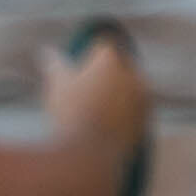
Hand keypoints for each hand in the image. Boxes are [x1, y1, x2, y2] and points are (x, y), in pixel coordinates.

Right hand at [40, 28, 137, 143]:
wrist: (92, 152)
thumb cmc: (71, 112)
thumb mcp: (58, 85)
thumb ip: (55, 65)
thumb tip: (47, 51)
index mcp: (111, 60)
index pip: (105, 44)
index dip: (92, 51)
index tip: (82, 59)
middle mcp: (134, 74)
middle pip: (123, 62)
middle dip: (109, 67)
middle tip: (90, 79)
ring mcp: (144, 95)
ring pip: (133, 83)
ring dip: (120, 86)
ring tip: (99, 99)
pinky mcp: (148, 116)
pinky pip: (138, 103)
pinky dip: (126, 105)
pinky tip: (110, 114)